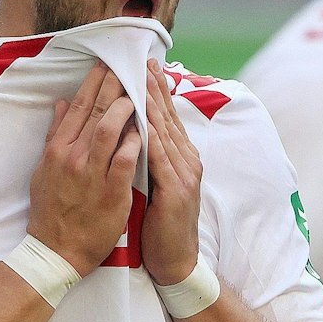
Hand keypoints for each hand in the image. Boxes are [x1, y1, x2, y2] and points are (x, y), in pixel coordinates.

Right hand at [27, 64, 141, 275]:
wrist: (56, 250)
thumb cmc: (51, 210)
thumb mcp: (44, 169)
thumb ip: (54, 135)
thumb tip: (61, 104)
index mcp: (57, 149)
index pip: (78, 107)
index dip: (94, 83)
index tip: (107, 64)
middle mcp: (73, 157)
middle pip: (96, 112)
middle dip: (113, 85)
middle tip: (128, 66)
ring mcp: (91, 174)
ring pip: (109, 130)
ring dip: (125, 108)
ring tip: (137, 91)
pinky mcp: (111, 192)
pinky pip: (124, 160)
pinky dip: (134, 142)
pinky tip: (143, 130)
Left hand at [141, 60, 201, 284]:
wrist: (175, 260)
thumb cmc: (160, 223)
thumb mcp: (156, 183)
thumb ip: (149, 155)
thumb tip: (135, 129)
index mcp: (180, 157)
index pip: (166, 116)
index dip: (157, 90)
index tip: (145, 65)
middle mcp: (187, 160)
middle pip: (168, 117)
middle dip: (155, 88)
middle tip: (143, 60)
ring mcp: (185, 175)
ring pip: (166, 133)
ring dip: (153, 105)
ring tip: (141, 80)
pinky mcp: (177, 191)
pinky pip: (162, 159)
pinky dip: (153, 138)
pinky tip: (144, 121)